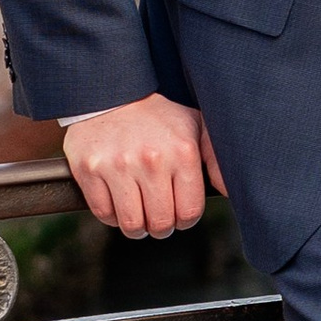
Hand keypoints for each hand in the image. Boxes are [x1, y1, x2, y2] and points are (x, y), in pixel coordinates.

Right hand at [63, 93, 227, 237]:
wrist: (112, 94)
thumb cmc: (158, 116)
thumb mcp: (195, 126)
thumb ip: (217, 159)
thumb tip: (232, 191)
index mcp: (181, 151)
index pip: (189, 212)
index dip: (185, 220)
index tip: (179, 213)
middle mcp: (151, 159)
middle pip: (161, 223)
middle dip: (162, 227)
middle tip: (158, 217)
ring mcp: (117, 165)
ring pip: (131, 224)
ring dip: (137, 227)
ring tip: (139, 213)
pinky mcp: (88, 169)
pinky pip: (103, 213)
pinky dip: (112, 216)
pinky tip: (119, 201)